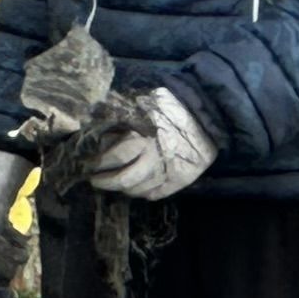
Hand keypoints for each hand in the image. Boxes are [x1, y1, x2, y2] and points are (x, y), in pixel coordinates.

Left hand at [88, 86, 217, 203]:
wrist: (210, 117)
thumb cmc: (173, 106)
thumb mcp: (144, 102)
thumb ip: (120, 113)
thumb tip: (94, 118)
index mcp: (144, 138)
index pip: (115, 157)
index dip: (99, 163)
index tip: (88, 164)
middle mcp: (155, 158)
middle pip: (124, 180)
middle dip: (106, 182)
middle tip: (95, 180)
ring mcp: (168, 172)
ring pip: (139, 190)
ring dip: (123, 189)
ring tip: (115, 183)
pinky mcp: (180, 180)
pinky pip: (157, 194)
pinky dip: (144, 194)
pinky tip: (137, 188)